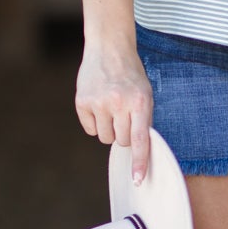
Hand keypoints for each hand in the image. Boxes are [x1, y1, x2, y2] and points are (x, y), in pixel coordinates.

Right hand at [75, 46, 153, 183]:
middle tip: (124, 115)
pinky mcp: (82, 102)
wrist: (109, 48)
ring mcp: (98, 102)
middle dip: (123, 134)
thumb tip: (137, 151)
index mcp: (140, 102)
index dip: (139, 161)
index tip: (137, 180)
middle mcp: (119, 103)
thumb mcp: (145, 94)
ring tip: (111, 108)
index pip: (140, 138)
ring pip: (105, 138)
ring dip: (109, 129)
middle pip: (121, 142)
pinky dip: (95, 123)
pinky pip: (90, 130)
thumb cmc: (131, 75)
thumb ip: (143, 120)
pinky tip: (98, 105)